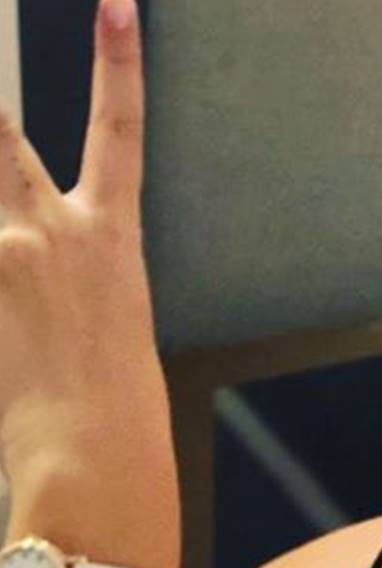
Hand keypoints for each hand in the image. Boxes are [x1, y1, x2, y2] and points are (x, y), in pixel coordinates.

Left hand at [0, 0, 175, 546]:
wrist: (93, 458)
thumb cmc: (115, 403)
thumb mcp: (108, 317)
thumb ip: (63, 263)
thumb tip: (22, 239)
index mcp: (107, 237)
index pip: (118, 128)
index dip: (118, 61)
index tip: (118, 6)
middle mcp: (47, 230)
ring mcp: (1, 255)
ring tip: (12, 273)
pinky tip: (6, 332)